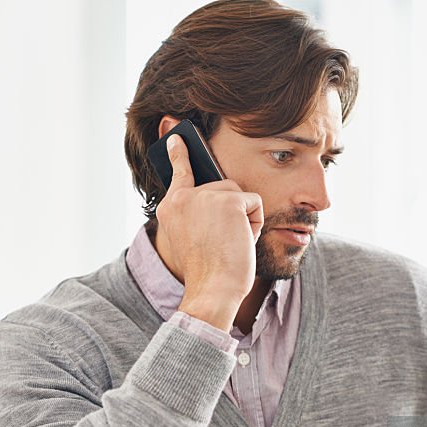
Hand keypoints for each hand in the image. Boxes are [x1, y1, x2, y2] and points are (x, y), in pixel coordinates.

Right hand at [154, 133, 263, 330]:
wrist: (213, 289)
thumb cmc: (208, 272)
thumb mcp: (194, 238)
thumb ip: (199, 214)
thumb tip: (224, 196)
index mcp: (171, 207)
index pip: (179, 172)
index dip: (180, 153)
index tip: (176, 136)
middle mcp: (183, 197)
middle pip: (224, 188)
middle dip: (232, 214)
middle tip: (220, 243)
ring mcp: (205, 196)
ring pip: (240, 196)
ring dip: (243, 220)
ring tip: (228, 243)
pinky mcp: (229, 200)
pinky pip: (254, 204)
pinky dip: (255, 224)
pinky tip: (239, 241)